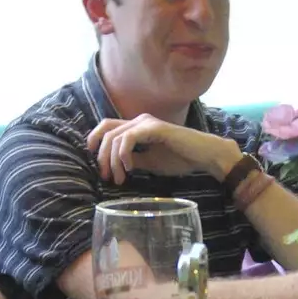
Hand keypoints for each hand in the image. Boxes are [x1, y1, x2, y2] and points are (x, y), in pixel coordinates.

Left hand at [86, 115, 239, 184]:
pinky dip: (124, 154)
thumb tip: (116, 165)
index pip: (107, 127)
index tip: (95, 162)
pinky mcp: (154, 128)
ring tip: (120, 178)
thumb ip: (133, 160)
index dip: (95, 140)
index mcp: (137, 127)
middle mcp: (139, 121)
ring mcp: (146, 123)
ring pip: (115, 137)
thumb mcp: (149, 162)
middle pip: (107, 133)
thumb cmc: (180, 158)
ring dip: (113, 160)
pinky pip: (129, 138)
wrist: (203, 156)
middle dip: (102, 157)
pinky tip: (129, 167)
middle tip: (107, 177)